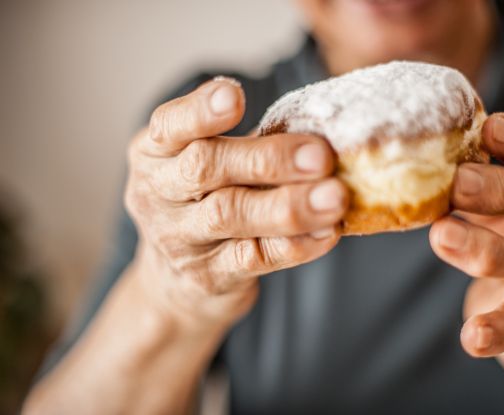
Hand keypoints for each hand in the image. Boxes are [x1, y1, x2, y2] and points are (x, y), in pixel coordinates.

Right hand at [125, 77, 347, 328]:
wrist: (176, 279)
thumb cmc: (207, 200)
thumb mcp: (210, 164)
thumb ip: (248, 146)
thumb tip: (323, 132)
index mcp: (156, 154)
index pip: (169, 126)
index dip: (200, 111)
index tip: (235, 96)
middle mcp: (158, 194)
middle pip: (205, 168)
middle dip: (267, 159)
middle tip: (320, 156)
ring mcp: (180, 239)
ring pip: (230, 215)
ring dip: (288, 206)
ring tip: (335, 197)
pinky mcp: (208, 276)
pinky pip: (254, 258)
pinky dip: (294, 244)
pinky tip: (326, 232)